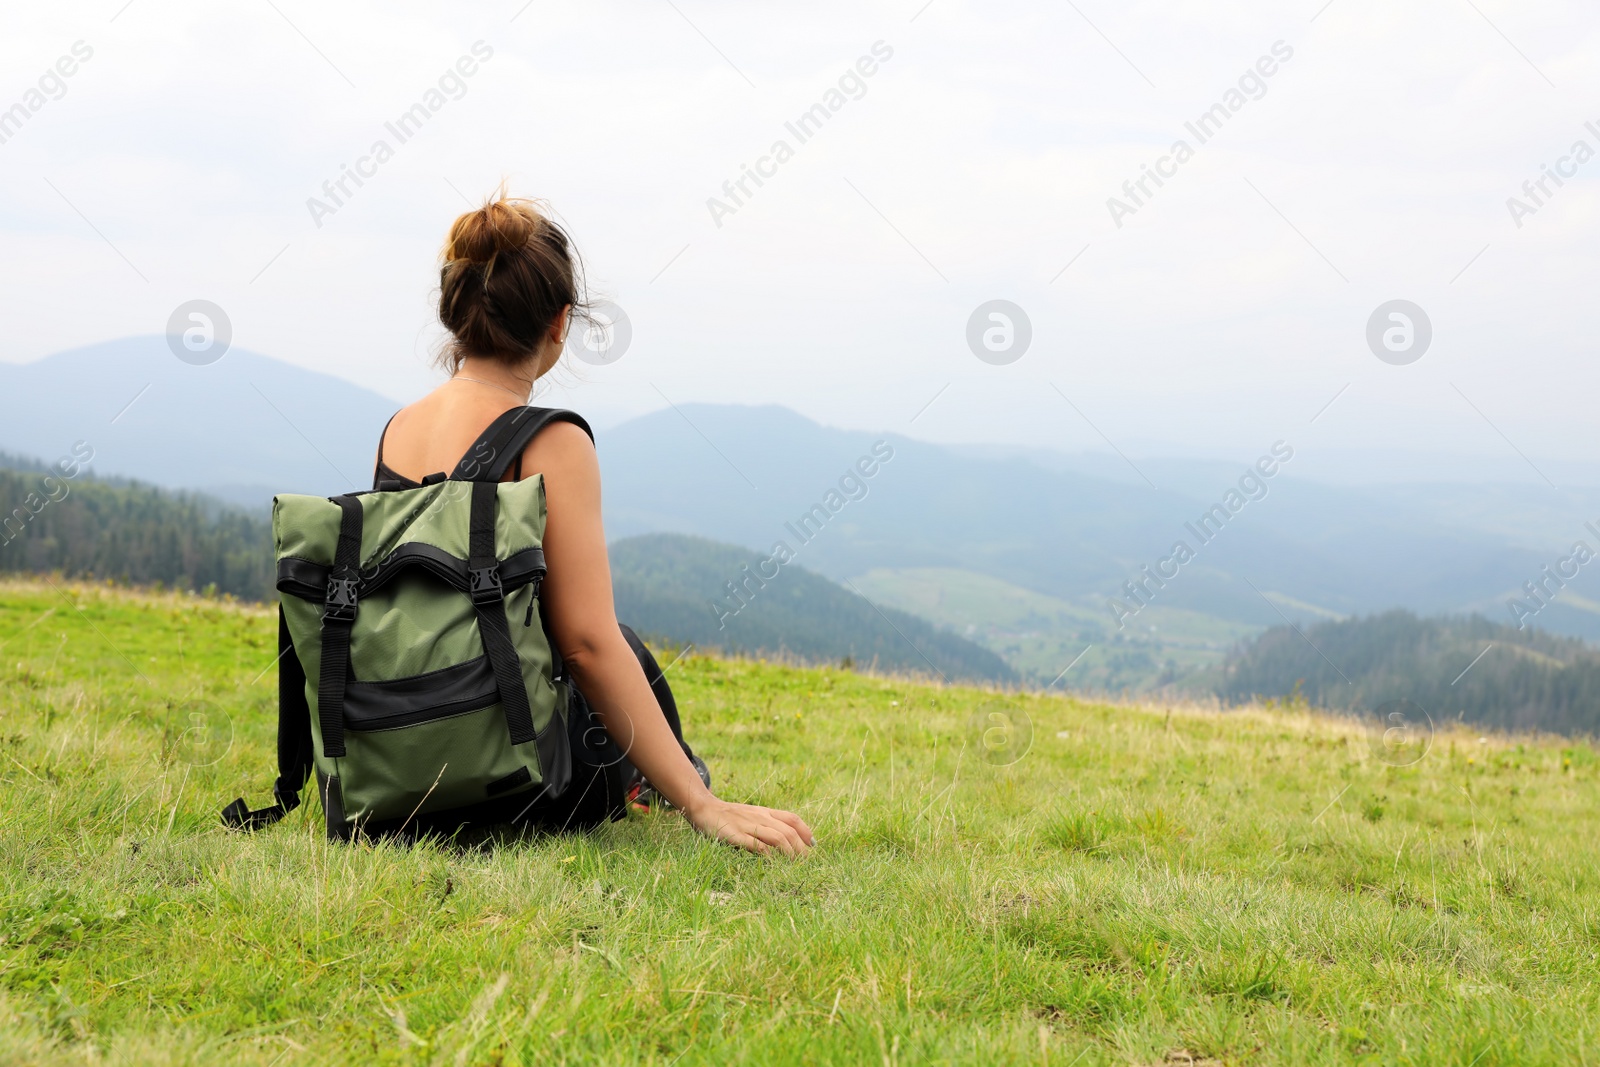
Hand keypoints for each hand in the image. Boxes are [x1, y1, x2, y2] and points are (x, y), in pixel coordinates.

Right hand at [682, 797, 814, 856]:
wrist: (704, 808)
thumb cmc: (730, 816)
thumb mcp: (752, 815)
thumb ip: (767, 824)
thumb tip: (788, 841)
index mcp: (765, 812)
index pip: (792, 819)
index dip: (806, 831)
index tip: (814, 845)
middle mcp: (760, 817)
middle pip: (788, 831)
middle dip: (801, 848)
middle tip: (806, 863)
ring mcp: (749, 826)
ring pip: (777, 838)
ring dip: (789, 853)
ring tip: (794, 866)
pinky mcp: (736, 836)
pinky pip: (756, 845)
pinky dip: (768, 855)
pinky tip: (773, 864)